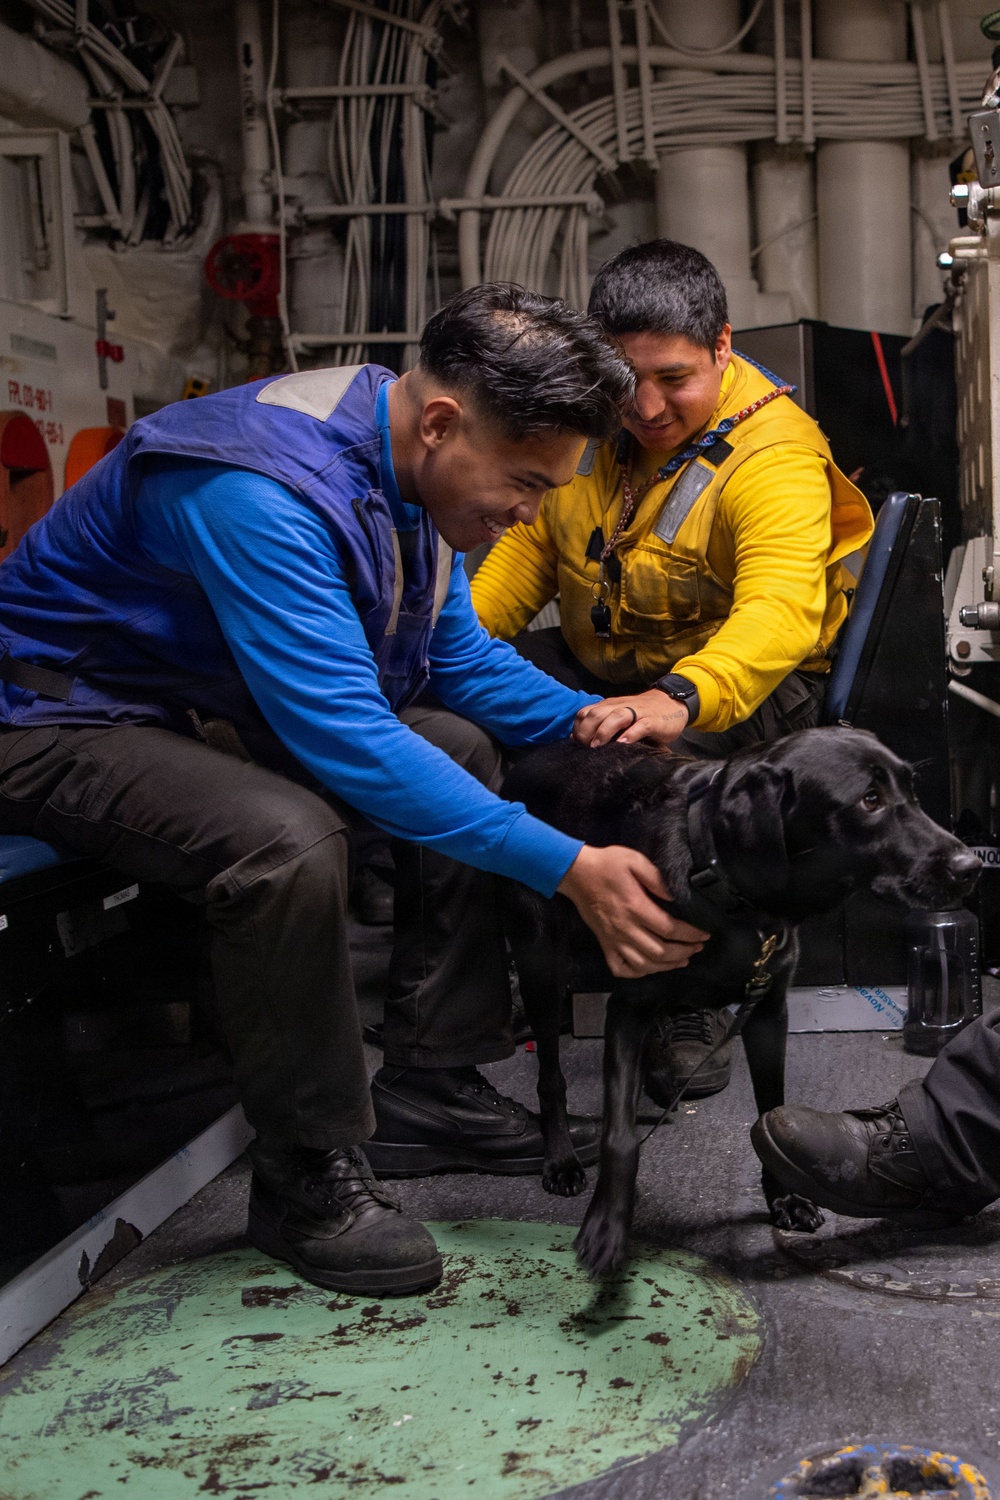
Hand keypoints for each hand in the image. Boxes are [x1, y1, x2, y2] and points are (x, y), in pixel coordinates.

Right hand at [557, 844, 709, 978]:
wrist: (576, 873)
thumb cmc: (607, 864)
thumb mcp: (635, 860)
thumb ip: (657, 879)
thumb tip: (676, 898)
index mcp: (636, 907)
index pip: (670, 929)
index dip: (691, 934)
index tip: (704, 934)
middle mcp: (625, 928)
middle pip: (660, 951)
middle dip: (684, 952)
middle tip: (698, 947)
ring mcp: (613, 939)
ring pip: (644, 964)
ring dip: (667, 966)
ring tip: (682, 960)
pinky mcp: (604, 944)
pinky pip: (621, 967)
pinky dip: (638, 973)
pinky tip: (651, 968)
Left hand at [573, 689, 688, 748]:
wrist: (672, 702)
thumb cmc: (641, 715)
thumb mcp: (618, 717)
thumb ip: (599, 725)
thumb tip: (574, 739)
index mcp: (609, 706)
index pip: (586, 713)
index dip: (578, 729)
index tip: (577, 745)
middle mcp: (620, 706)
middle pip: (597, 713)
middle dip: (587, 731)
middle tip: (586, 749)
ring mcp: (638, 712)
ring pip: (617, 716)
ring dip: (604, 731)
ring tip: (598, 747)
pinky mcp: (653, 721)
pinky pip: (641, 725)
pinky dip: (631, 734)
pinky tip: (623, 744)